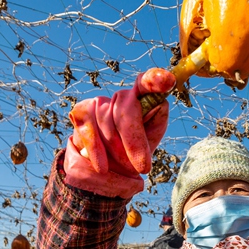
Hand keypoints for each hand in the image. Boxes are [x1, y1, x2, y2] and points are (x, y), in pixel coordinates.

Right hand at [63, 68, 175, 197]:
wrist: (104, 169)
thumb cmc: (132, 154)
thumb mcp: (149, 142)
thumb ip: (155, 123)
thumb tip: (157, 104)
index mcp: (144, 100)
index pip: (148, 83)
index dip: (155, 80)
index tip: (167, 81)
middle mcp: (123, 96)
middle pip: (126, 110)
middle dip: (133, 141)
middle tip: (143, 167)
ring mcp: (100, 102)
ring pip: (106, 121)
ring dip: (116, 149)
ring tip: (124, 166)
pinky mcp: (82, 111)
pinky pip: (89, 130)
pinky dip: (97, 151)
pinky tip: (103, 167)